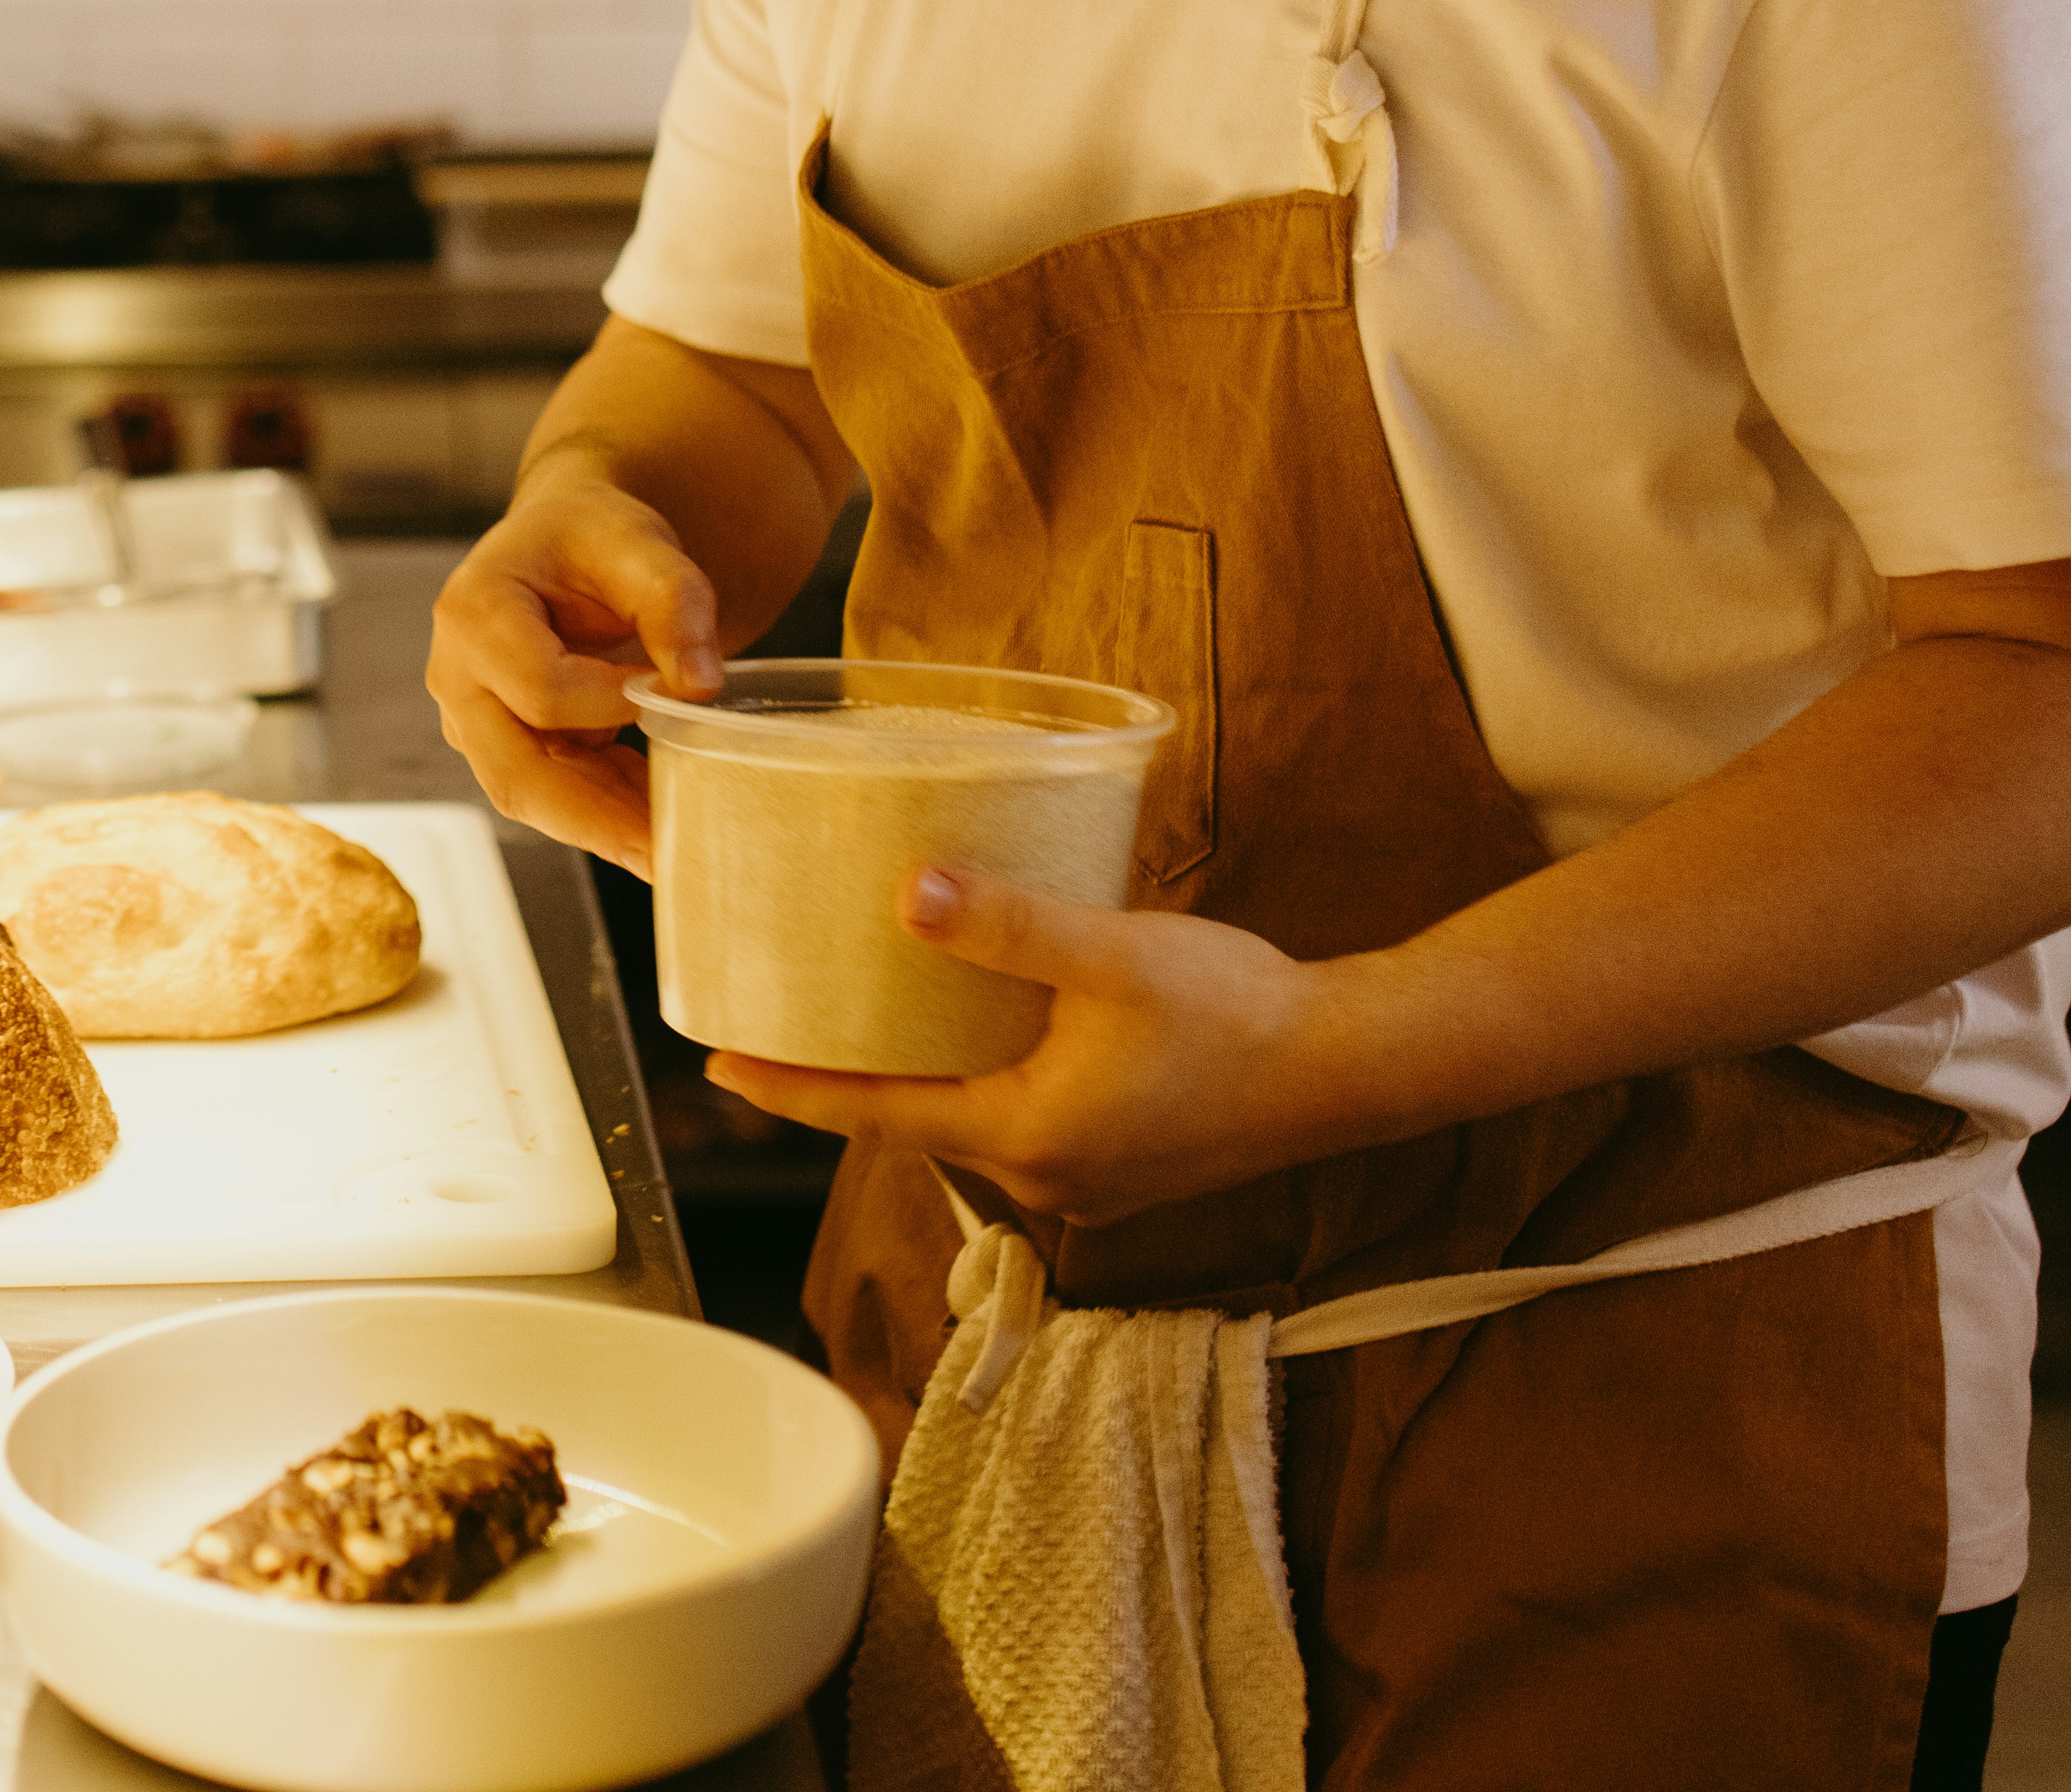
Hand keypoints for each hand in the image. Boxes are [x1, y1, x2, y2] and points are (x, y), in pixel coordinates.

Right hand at [424, 477, 726, 877]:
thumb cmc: (591, 537)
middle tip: (665, 855)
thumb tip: (701, 684)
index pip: (540, 688)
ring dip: (604, 829)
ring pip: (532, 798)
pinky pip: (555, 794)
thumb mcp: (637, 541)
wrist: (563, 544)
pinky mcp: (507, 748)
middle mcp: (456, 677)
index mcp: (472, 612)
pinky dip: (608, 814)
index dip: (611, 702)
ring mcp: (476, 721)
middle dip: (594, 819)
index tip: (681, 695)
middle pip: (515, 771)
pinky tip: (661, 822)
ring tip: (674, 849)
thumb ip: (673, 599)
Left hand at [701, 867, 1387, 1222]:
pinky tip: (975, 1028)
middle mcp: (1045, 1175)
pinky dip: (980, 1077)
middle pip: (915, 1121)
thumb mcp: (1110, 954)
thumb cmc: (1238, 1012)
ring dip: (918, 1074)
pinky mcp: (1126, 1159)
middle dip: (847, 1076)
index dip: (790, 1087)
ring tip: (862, 1019)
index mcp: (1026, 1136)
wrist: (1356, 1064)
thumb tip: (909, 894)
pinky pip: (1021, 1120)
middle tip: (777, 1024)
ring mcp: (1089, 1176)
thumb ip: (1008, 925)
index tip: (715, 1065)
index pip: (874, 1113)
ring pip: (970, 1120)